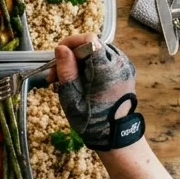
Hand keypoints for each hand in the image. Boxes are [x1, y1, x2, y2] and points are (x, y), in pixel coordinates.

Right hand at [48, 34, 137, 150]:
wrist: (116, 138)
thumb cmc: (92, 121)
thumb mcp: (72, 97)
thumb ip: (66, 70)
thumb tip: (61, 48)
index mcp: (106, 69)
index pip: (89, 40)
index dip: (70, 43)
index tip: (57, 57)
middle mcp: (119, 64)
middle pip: (91, 46)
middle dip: (71, 56)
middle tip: (54, 76)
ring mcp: (125, 68)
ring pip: (96, 53)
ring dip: (78, 63)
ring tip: (64, 82)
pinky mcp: (125, 74)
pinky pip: (104, 62)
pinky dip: (90, 68)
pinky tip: (79, 83)